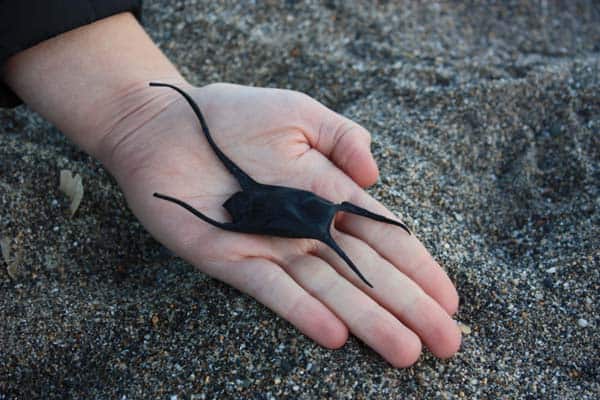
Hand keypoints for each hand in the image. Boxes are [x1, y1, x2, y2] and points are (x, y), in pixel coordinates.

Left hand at [101, 82, 460, 366]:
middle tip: (447, 343)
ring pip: (329, 290)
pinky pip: (273, 291)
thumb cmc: (232, 115)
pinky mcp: (232, 259)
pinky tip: (337, 336)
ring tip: (405, 352)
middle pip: (367, 273)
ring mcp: (272, 247)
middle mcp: (307, 229)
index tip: (449, 300)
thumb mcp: (299, 113)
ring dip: (368, 321)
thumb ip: (343, 137)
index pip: (384, 238)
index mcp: (328, 195)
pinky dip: (303, 313)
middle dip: (408, 307)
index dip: (418, 269)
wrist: (164, 127)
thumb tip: (376, 176)